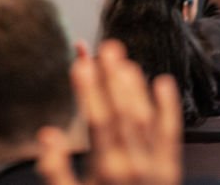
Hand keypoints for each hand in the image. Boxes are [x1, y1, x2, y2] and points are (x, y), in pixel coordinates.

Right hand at [36, 40, 181, 184]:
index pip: (97, 121)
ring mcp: (156, 167)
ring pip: (146, 118)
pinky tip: (163, 83)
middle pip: (123, 112)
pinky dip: (168, 108)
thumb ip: (56, 171)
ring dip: (136, 86)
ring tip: (125, 60)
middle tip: (107, 47)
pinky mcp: (171, 170)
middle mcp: (133, 166)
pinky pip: (171, 133)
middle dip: (114, 78)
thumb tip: (47, 136)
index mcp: (106, 171)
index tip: (81, 62)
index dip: (89, 90)